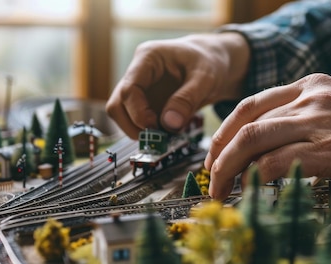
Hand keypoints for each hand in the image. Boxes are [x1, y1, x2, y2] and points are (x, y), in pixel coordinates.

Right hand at [106, 32, 248, 138]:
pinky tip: (167, 134)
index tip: (156, 127)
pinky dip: (148, 133)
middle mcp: (137, 73)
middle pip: (117, 105)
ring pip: (122, 115)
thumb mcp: (206, 78)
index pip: (128, 89)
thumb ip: (187, 99)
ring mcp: (139, 90)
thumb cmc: (209, 62)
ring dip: (139, 131)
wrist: (214, 63)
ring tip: (165, 137)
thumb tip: (169, 124)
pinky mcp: (145, 103)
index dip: (138, 113)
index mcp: (147, 58)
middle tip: (158, 138)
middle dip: (133, 126)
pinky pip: (136, 122)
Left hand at [204, 73, 330, 199]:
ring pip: (254, 140)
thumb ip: (305, 122)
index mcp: (313, 86)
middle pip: (246, 122)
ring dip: (229, 169)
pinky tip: (248, 192)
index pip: (252, 104)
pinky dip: (255, 180)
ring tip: (220, 191)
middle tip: (210, 178)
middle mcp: (314, 96)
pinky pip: (278, 163)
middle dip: (219, 153)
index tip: (214, 155)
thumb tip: (265, 152)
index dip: (224, 131)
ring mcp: (323, 120)